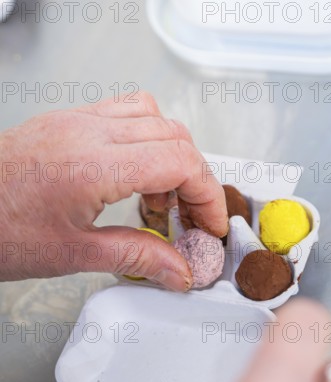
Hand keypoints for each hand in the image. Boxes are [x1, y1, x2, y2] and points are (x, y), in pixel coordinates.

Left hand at [0, 92, 227, 288]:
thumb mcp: (73, 254)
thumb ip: (136, 257)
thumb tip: (178, 269)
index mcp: (94, 164)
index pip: (180, 162)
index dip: (207, 195)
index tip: (210, 224)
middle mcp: (88, 131)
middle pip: (175, 136)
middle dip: (195, 180)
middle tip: (190, 219)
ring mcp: (77, 120)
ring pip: (154, 117)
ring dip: (172, 156)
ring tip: (160, 198)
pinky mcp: (68, 121)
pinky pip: (125, 112)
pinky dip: (146, 140)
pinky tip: (135, 173)